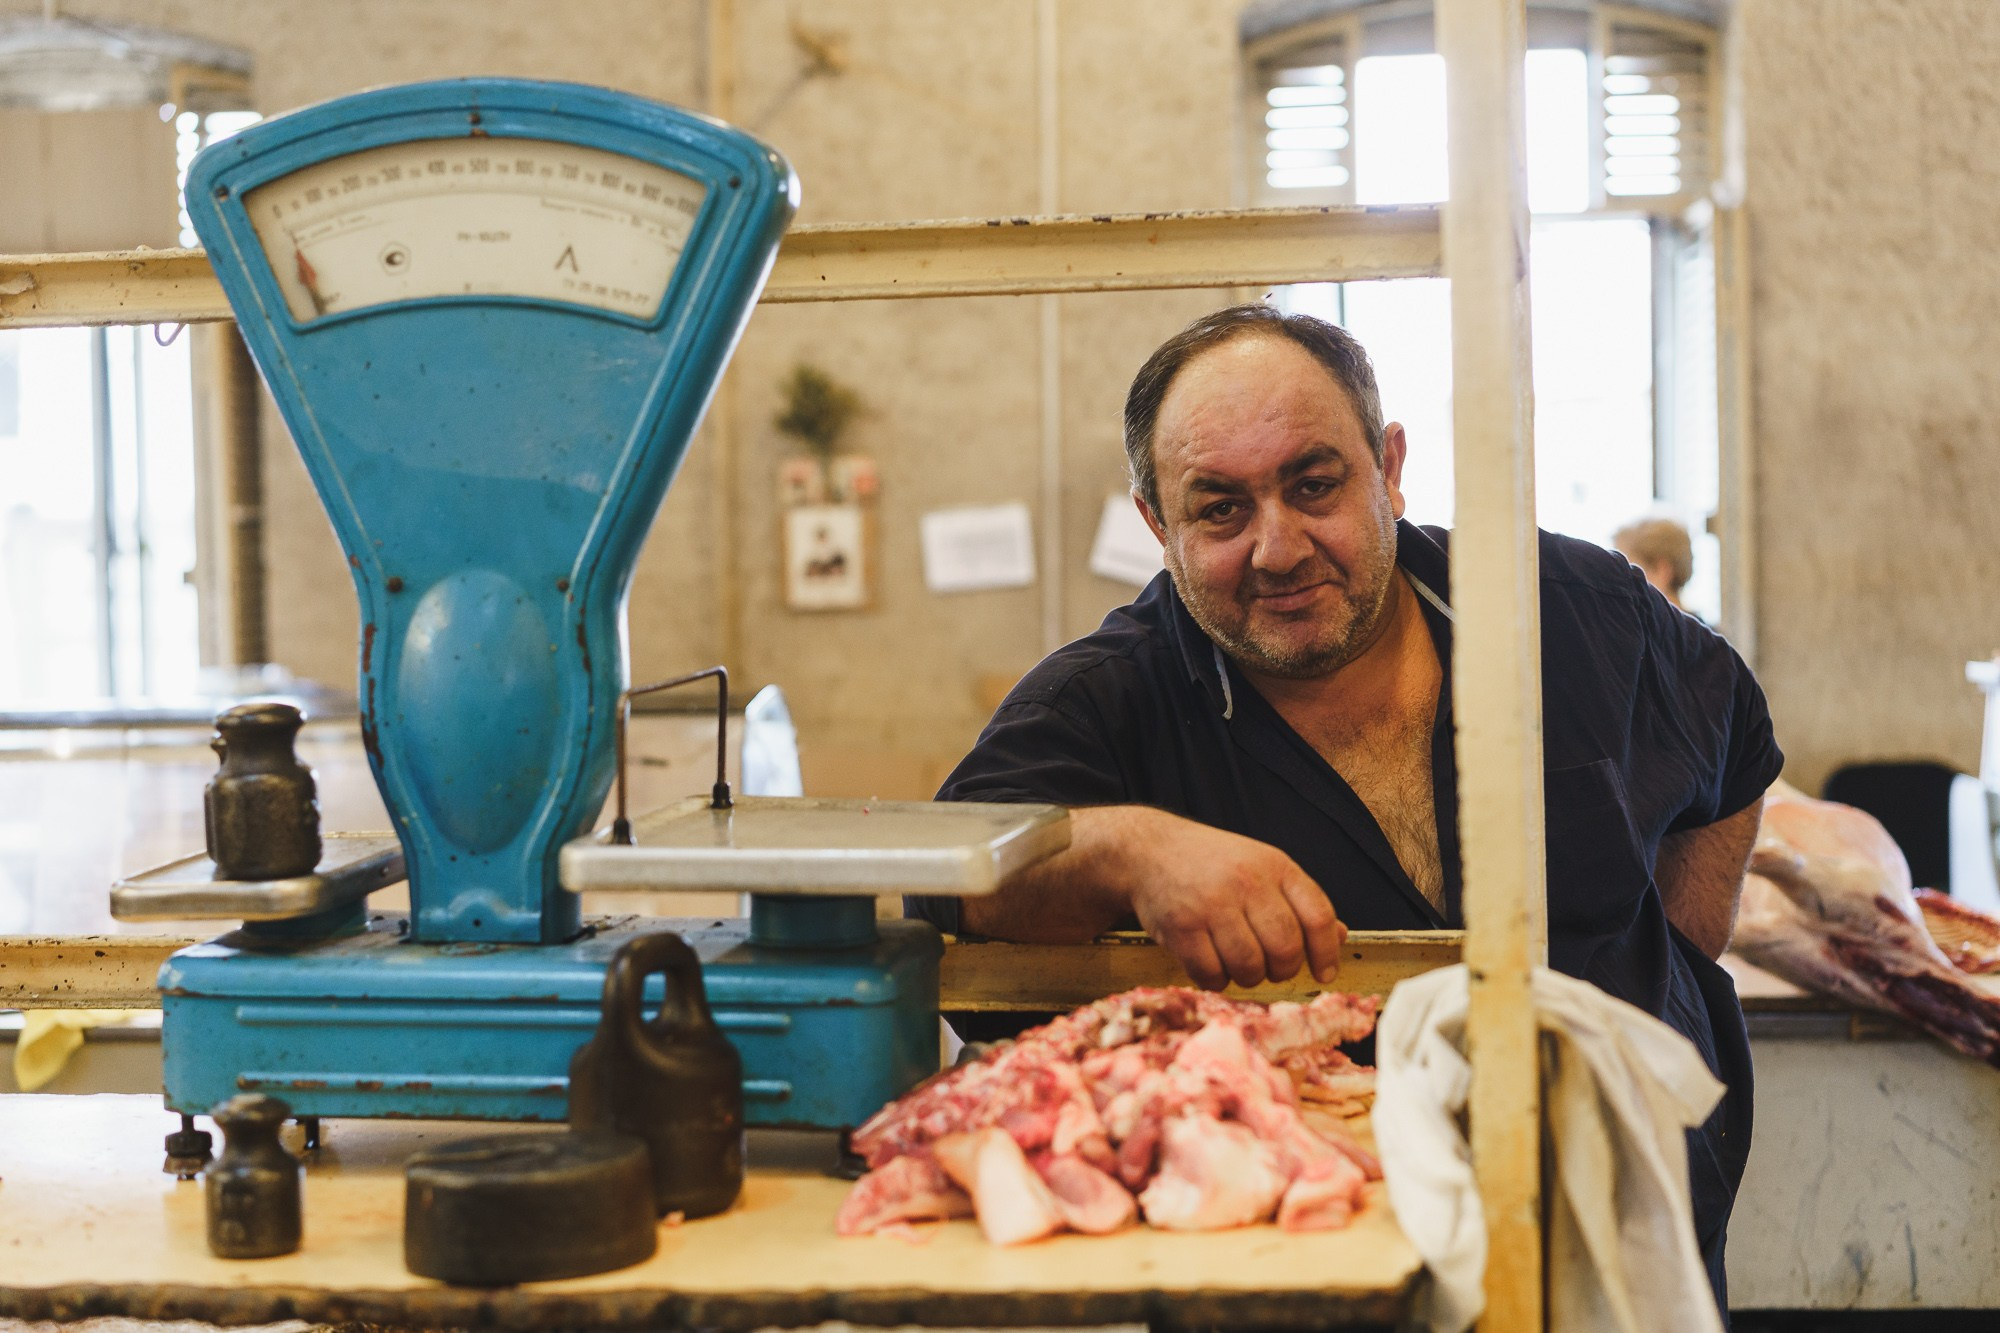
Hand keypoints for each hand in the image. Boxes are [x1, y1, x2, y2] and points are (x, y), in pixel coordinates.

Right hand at [1119, 809, 1345, 989]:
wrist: (1149, 849)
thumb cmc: (1211, 863)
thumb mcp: (1261, 867)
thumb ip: (1298, 901)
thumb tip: (1340, 937)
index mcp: (1275, 865)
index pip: (1318, 916)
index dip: (1326, 952)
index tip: (1324, 972)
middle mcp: (1246, 882)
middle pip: (1285, 948)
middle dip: (1282, 970)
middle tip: (1270, 968)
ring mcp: (1211, 904)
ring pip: (1249, 967)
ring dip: (1248, 977)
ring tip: (1237, 964)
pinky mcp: (1180, 926)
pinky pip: (1210, 974)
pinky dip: (1214, 980)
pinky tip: (1210, 964)